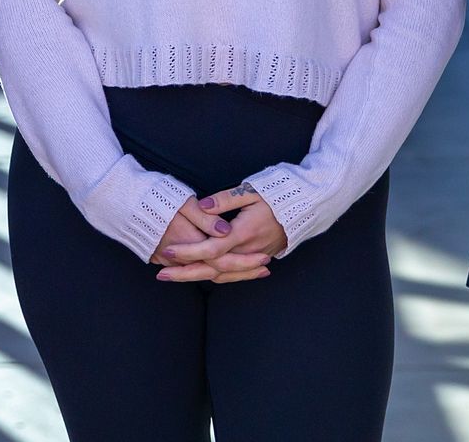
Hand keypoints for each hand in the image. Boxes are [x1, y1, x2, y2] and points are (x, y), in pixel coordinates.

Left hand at [155, 183, 284, 283]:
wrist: (307, 206)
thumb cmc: (277, 193)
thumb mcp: (250, 191)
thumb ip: (225, 200)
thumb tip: (202, 205)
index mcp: (244, 232)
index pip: (211, 249)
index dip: (189, 252)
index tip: (168, 251)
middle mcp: (249, 249)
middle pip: (213, 268)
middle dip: (185, 273)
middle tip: (161, 275)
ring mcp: (256, 256)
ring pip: (224, 275)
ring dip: (198, 277)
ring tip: (176, 276)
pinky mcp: (261, 258)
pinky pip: (236, 274)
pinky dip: (218, 277)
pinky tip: (204, 275)